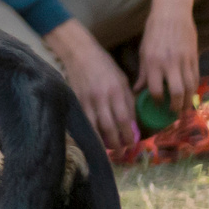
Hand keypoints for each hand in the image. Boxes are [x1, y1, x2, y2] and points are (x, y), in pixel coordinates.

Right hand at [47, 16, 137, 151]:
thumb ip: (128, 100)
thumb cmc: (105, 66)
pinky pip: (84, 120)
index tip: (132, 144)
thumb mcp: (122, 80)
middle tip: (122, 153)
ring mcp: (87, 100)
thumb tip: (132, 121)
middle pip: (109, 126)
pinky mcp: (76, 100)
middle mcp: (101, 98)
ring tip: (109, 150)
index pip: (124, 118)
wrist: (80, 54)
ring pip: (94, 126)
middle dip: (117, 142)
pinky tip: (95, 139)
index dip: (128, 134)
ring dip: (102, 141)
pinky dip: (90, 132)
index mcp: (116, 91)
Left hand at [136, 0, 199, 112]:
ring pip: (189, 88)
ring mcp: (183, 60)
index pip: (154, 89)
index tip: (156, 107)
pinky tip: (190, 95)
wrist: (172, 13)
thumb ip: (142, 72)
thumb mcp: (143, 50)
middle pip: (175, 92)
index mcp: (152, 61)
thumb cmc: (154, 32)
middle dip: (175, 107)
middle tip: (173, 114)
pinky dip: (194, 89)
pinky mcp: (194, 58)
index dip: (156, 101)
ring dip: (187, 101)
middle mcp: (168, 63)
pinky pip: (196, 78)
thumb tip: (137, 91)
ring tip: (183, 108)